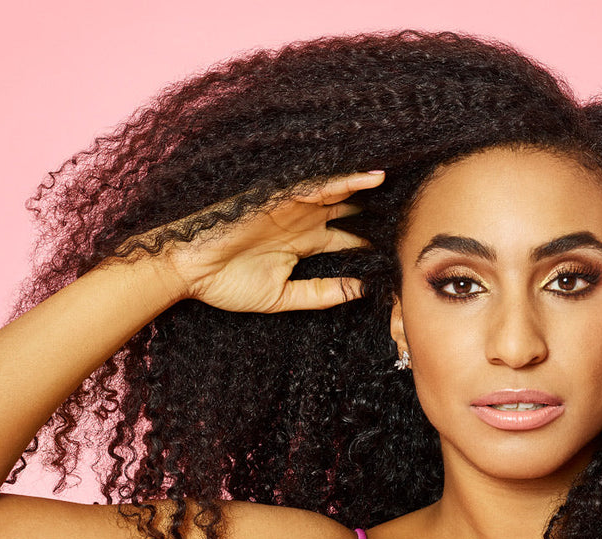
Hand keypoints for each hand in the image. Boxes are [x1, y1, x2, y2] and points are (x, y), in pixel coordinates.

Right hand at [120, 169, 385, 312]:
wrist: (183, 268)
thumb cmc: (223, 283)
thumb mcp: (282, 297)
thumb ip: (321, 295)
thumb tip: (360, 293)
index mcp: (305, 244)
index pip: (350, 240)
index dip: (377, 241)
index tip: (408, 243)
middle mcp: (303, 221)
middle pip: (352, 211)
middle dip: (381, 209)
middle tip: (418, 205)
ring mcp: (292, 207)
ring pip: (341, 193)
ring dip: (370, 189)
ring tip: (405, 183)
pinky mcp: (278, 197)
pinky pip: (317, 185)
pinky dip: (344, 182)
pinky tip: (371, 179)